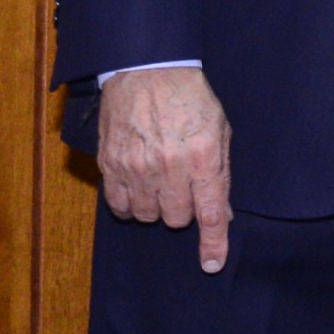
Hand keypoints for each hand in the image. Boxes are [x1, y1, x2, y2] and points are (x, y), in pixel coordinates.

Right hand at [99, 66, 234, 272]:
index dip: (213, 244)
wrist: (146, 69)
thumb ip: (220, 173)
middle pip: (176, 218)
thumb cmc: (189, 98)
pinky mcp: (111, 164)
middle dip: (183, 210)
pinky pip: (119, 205)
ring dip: (156, 206)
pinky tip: (137, 187)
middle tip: (182, 186)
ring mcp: (136, 167)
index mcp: (202, 157)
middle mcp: (169, 166)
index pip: (210, 214)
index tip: (212, 264)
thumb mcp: (219, 130)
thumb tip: (222, 213)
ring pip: (147, 215)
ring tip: (159, 181)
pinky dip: (129, 204)